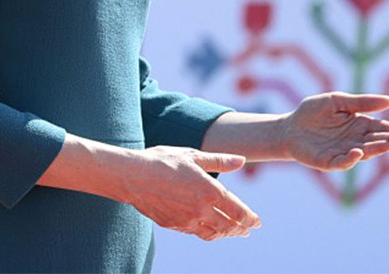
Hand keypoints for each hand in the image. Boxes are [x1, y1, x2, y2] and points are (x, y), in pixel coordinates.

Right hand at [118, 146, 260, 240]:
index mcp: (209, 191)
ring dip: (225, 234)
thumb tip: (241, 160)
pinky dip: (207, 232)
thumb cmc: (162, 160)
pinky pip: (196, 232)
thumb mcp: (193, 156)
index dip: (250, 219)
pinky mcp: (173, 225)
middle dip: (240, 229)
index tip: (257, 222)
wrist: (132, 176)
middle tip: (247, 230)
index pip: (238, 212)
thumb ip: (219, 160)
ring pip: (213, 233)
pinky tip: (207, 228)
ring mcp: (187, 220)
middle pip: (228, 227)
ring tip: (231, 231)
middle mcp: (201, 210)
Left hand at [281, 92, 388, 170]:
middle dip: (388, 140)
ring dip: (375, 150)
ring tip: (387, 145)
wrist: (289, 127)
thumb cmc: (313, 112)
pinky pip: (343, 162)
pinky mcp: (329, 162)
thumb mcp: (337, 101)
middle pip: (375, 142)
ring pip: (364, 153)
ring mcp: (343, 152)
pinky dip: (351, 159)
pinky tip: (358, 152)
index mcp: (359, 125)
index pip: (381, 128)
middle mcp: (355, 141)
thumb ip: (361, 102)